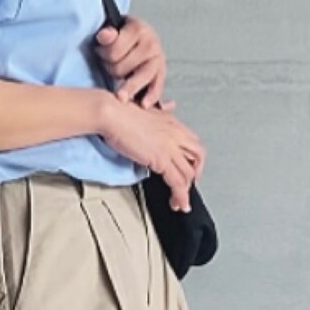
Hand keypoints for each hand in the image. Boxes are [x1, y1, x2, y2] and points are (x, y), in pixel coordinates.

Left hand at [95, 15, 166, 107]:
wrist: (139, 36)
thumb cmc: (123, 35)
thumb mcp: (113, 29)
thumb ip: (107, 34)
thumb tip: (103, 36)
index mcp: (138, 29)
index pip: (114, 51)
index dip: (102, 53)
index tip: (100, 51)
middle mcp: (151, 42)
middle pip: (122, 67)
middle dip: (112, 69)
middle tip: (110, 64)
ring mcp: (158, 58)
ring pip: (139, 78)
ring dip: (128, 87)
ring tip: (120, 96)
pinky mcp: (161, 72)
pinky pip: (157, 86)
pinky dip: (151, 96)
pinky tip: (144, 104)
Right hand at [101, 98, 205, 212]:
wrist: (111, 113)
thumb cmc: (120, 111)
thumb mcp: (146, 109)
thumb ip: (161, 111)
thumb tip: (170, 106)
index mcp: (172, 123)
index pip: (192, 143)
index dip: (193, 159)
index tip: (188, 170)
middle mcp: (175, 134)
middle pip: (198, 157)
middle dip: (196, 173)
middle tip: (189, 185)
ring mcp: (170, 147)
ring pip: (189, 173)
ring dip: (186, 190)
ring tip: (180, 202)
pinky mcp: (161, 159)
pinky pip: (178, 182)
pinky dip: (181, 196)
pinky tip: (179, 203)